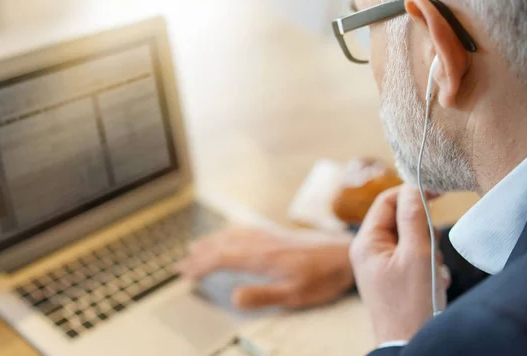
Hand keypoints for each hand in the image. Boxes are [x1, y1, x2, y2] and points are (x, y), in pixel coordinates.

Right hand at [176, 227, 354, 308]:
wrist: (344, 253)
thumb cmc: (323, 276)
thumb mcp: (294, 294)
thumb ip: (263, 295)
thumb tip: (233, 297)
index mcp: (261, 257)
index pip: (221, 258)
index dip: (201, 266)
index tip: (186, 274)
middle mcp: (261, 242)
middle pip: (222, 244)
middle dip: (200, 254)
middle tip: (182, 264)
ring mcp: (268, 235)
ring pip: (231, 235)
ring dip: (211, 242)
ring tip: (196, 247)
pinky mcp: (277, 234)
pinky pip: (244, 229)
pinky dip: (228, 233)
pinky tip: (229, 235)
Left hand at [349, 185, 448, 344]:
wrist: (409, 343)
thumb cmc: (412, 303)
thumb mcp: (417, 254)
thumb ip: (414, 218)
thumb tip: (412, 188)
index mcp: (366, 241)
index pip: (386, 200)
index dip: (411, 192)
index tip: (438, 192)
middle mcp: (368, 250)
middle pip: (399, 219)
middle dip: (423, 231)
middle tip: (432, 252)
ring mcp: (379, 265)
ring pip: (410, 239)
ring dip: (428, 252)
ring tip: (431, 274)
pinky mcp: (392, 277)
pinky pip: (413, 258)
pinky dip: (427, 266)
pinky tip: (433, 284)